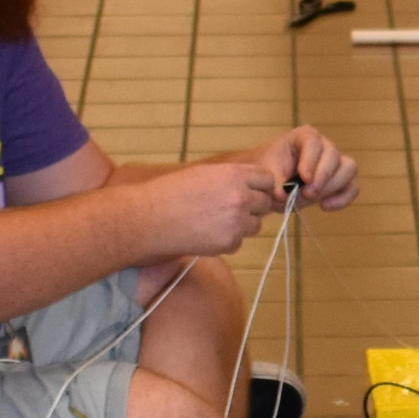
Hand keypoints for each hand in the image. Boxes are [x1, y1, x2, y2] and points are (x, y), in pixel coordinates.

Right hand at [152, 155, 286, 256]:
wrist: (151, 218)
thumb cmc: (172, 192)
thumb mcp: (205, 174)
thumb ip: (232, 178)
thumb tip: (251, 186)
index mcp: (235, 175)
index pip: (267, 180)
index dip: (259, 186)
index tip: (250, 191)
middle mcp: (241, 197)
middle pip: (265, 204)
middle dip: (253, 207)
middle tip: (230, 209)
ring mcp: (237, 222)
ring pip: (255, 225)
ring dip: (242, 225)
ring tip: (216, 222)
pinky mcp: (229, 243)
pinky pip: (239, 242)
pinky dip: (228, 241)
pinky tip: (207, 234)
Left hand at [267, 125, 357, 210]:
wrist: (271, 185)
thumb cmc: (268, 173)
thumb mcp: (266, 175)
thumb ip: (274, 183)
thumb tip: (283, 195)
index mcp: (304, 137)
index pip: (313, 143)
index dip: (311, 161)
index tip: (304, 179)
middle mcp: (323, 146)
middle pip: (333, 155)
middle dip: (322, 176)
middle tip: (307, 194)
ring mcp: (335, 164)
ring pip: (348, 169)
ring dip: (333, 186)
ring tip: (313, 200)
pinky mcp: (340, 182)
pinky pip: (352, 188)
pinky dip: (342, 199)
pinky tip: (324, 206)